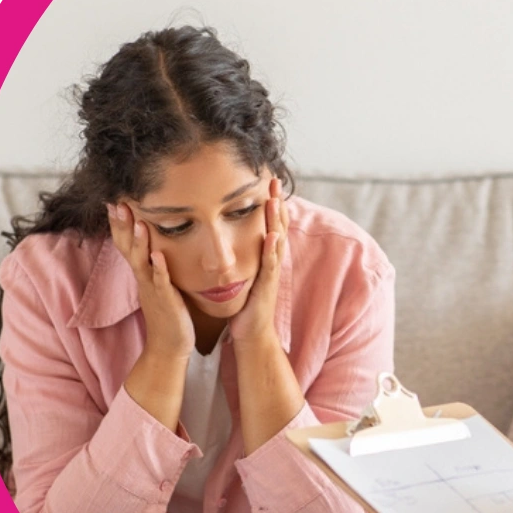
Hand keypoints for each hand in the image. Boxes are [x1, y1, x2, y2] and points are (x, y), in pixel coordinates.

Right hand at [107, 202, 194, 359]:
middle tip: (117, 202)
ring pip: (142, 263)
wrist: (168, 346)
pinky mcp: (166, 301)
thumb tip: (158, 244)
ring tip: (138, 222)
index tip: (115, 200)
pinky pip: (161, 283)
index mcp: (142, 273)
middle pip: (127, 248)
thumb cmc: (167, 313)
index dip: (119, 224)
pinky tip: (158, 256)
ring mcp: (153, 290)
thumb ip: (156, 264)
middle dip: (122, 226)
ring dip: (139, 243)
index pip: (126, 243)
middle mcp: (143, 279)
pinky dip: (159, 270)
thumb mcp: (159, 283)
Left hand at [230, 177, 289, 345]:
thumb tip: (234, 235)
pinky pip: (270, 266)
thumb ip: (244, 255)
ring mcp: (271, 274)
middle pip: (278, 226)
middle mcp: (272, 262)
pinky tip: (272, 236)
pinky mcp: (267, 287)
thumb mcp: (245, 273)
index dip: (270, 203)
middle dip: (276, 203)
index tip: (266, 180)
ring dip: (276, 221)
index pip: (270, 223)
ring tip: (275, 200)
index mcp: (265, 256)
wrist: (252, 333)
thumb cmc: (247, 304)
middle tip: (274, 180)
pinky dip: (272, 250)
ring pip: (276, 241)